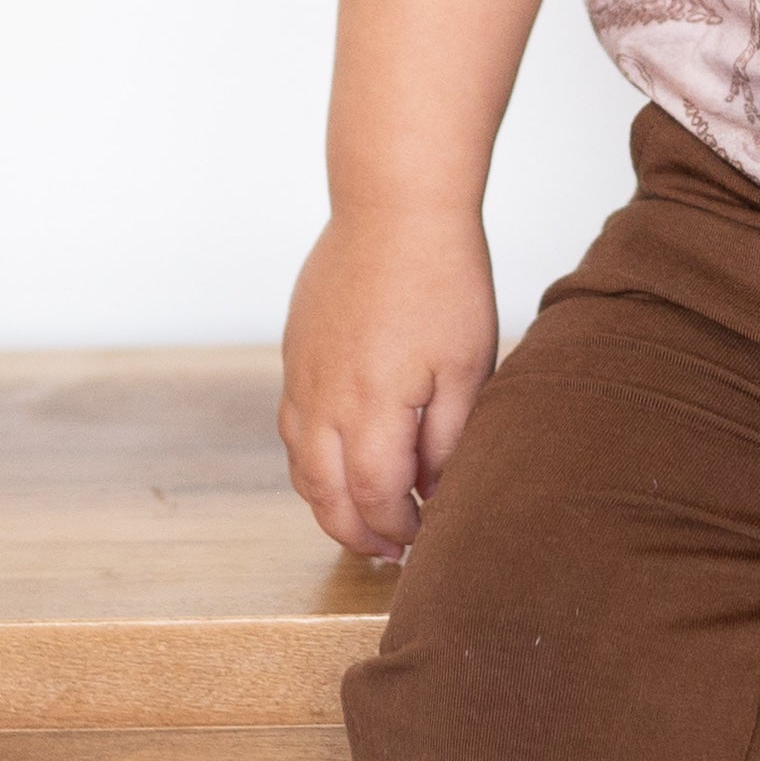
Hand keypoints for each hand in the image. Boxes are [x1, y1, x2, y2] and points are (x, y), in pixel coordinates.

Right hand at [279, 206, 499, 565]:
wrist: (394, 206)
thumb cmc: (442, 279)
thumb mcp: (467, 366)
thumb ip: (447, 439)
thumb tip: (433, 490)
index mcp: (370, 408)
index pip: (374, 497)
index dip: (398, 529)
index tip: (423, 541)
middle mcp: (323, 400)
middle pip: (324, 496)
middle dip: (356, 534)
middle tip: (390, 554)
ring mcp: (301, 375)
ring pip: (300, 466)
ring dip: (328, 503)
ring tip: (363, 520)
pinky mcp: (295, 351)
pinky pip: (292, 426)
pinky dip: (311, 462)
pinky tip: (340, 461)